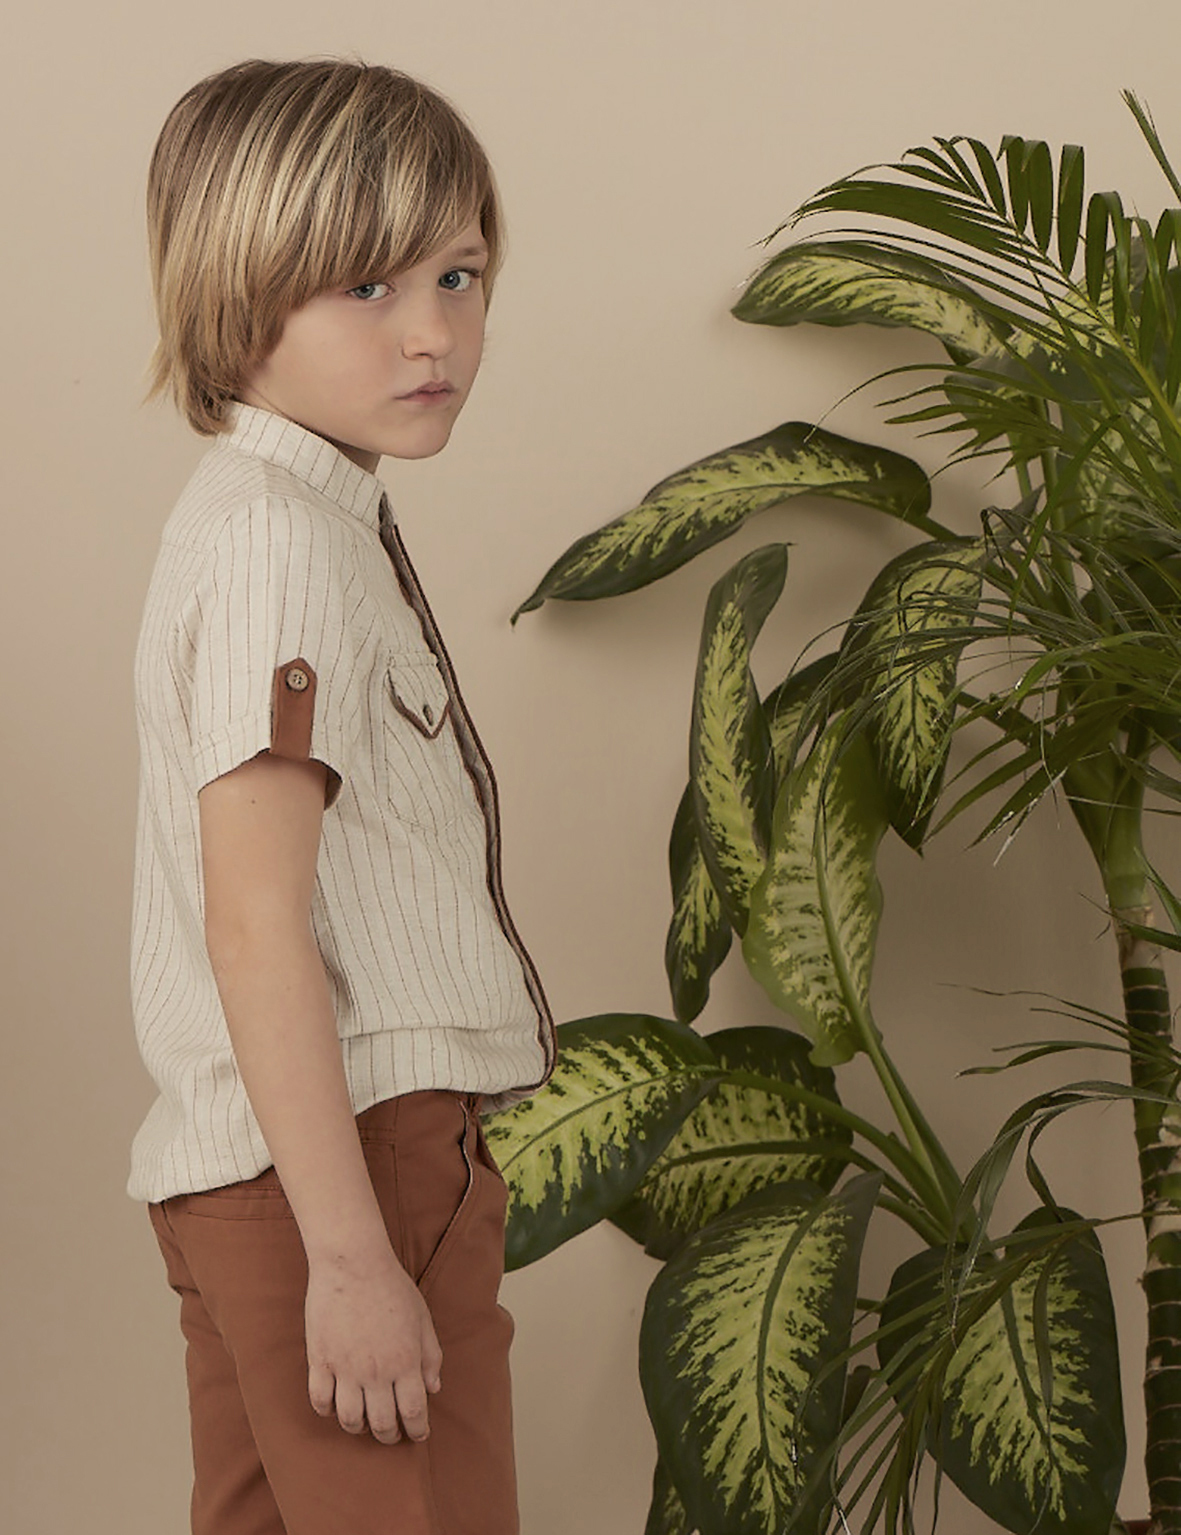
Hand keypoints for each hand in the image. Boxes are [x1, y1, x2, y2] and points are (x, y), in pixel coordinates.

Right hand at [305, 1248, 443, 1443]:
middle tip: (390, 1434)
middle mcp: (376, 1371)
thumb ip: (431, 1355)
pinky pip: (320, 1401)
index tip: (418, 1435)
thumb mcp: (422, 1317)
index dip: (417, 1429)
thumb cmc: (392, 1286)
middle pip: (382, 1423)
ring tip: (363, 1422)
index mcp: (405, 1361)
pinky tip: (334, 1406)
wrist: (353, 1263)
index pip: (413, 1411)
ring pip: (350, 1419)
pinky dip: (327, 1411)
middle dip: (389, 1435)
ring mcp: (345, 1368)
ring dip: (359, 1427)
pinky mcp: (320, 1360)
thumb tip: (434, 1387)